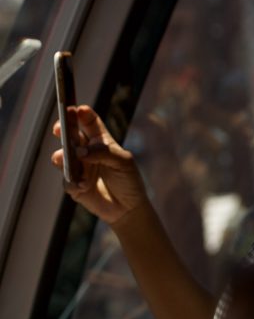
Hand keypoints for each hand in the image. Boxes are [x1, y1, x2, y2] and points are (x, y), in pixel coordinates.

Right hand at [52, 105, 148, 225]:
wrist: (128, 208)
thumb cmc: (129, 180)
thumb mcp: (123, 162)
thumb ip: (103, 153)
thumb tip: (80, 152)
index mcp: (101, 140)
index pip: (89, 121)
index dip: (82, 113)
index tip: (78, 109)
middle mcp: (87, 151)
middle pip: (70, 134)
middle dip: (62, 128)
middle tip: (60, 127)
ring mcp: (78, 167)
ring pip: (61, 156)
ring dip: (63, 156)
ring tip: (70, 159)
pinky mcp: (73, 184)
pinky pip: (66, 179)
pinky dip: (73, 181)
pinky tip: (84, 185)